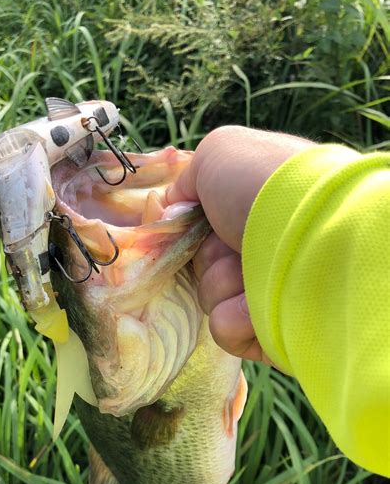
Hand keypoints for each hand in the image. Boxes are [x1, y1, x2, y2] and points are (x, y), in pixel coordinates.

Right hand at [166, 126, 314, 362]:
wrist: (311, 231)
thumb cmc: (263, 184)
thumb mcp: (218, 154)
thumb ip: (188, 180)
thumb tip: (172, 209)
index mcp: (254, 213)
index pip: (202, 230)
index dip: (189, 229)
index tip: (191, 223)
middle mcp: (263, 250)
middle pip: (202, 265)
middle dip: (209, 255)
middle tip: (234, 242)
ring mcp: (266, 291)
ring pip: (210, 297)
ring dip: (222, 282)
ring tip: (253, 269)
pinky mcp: (268, 330)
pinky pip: (225, 328)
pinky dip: (235, 315)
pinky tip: (257, 302)